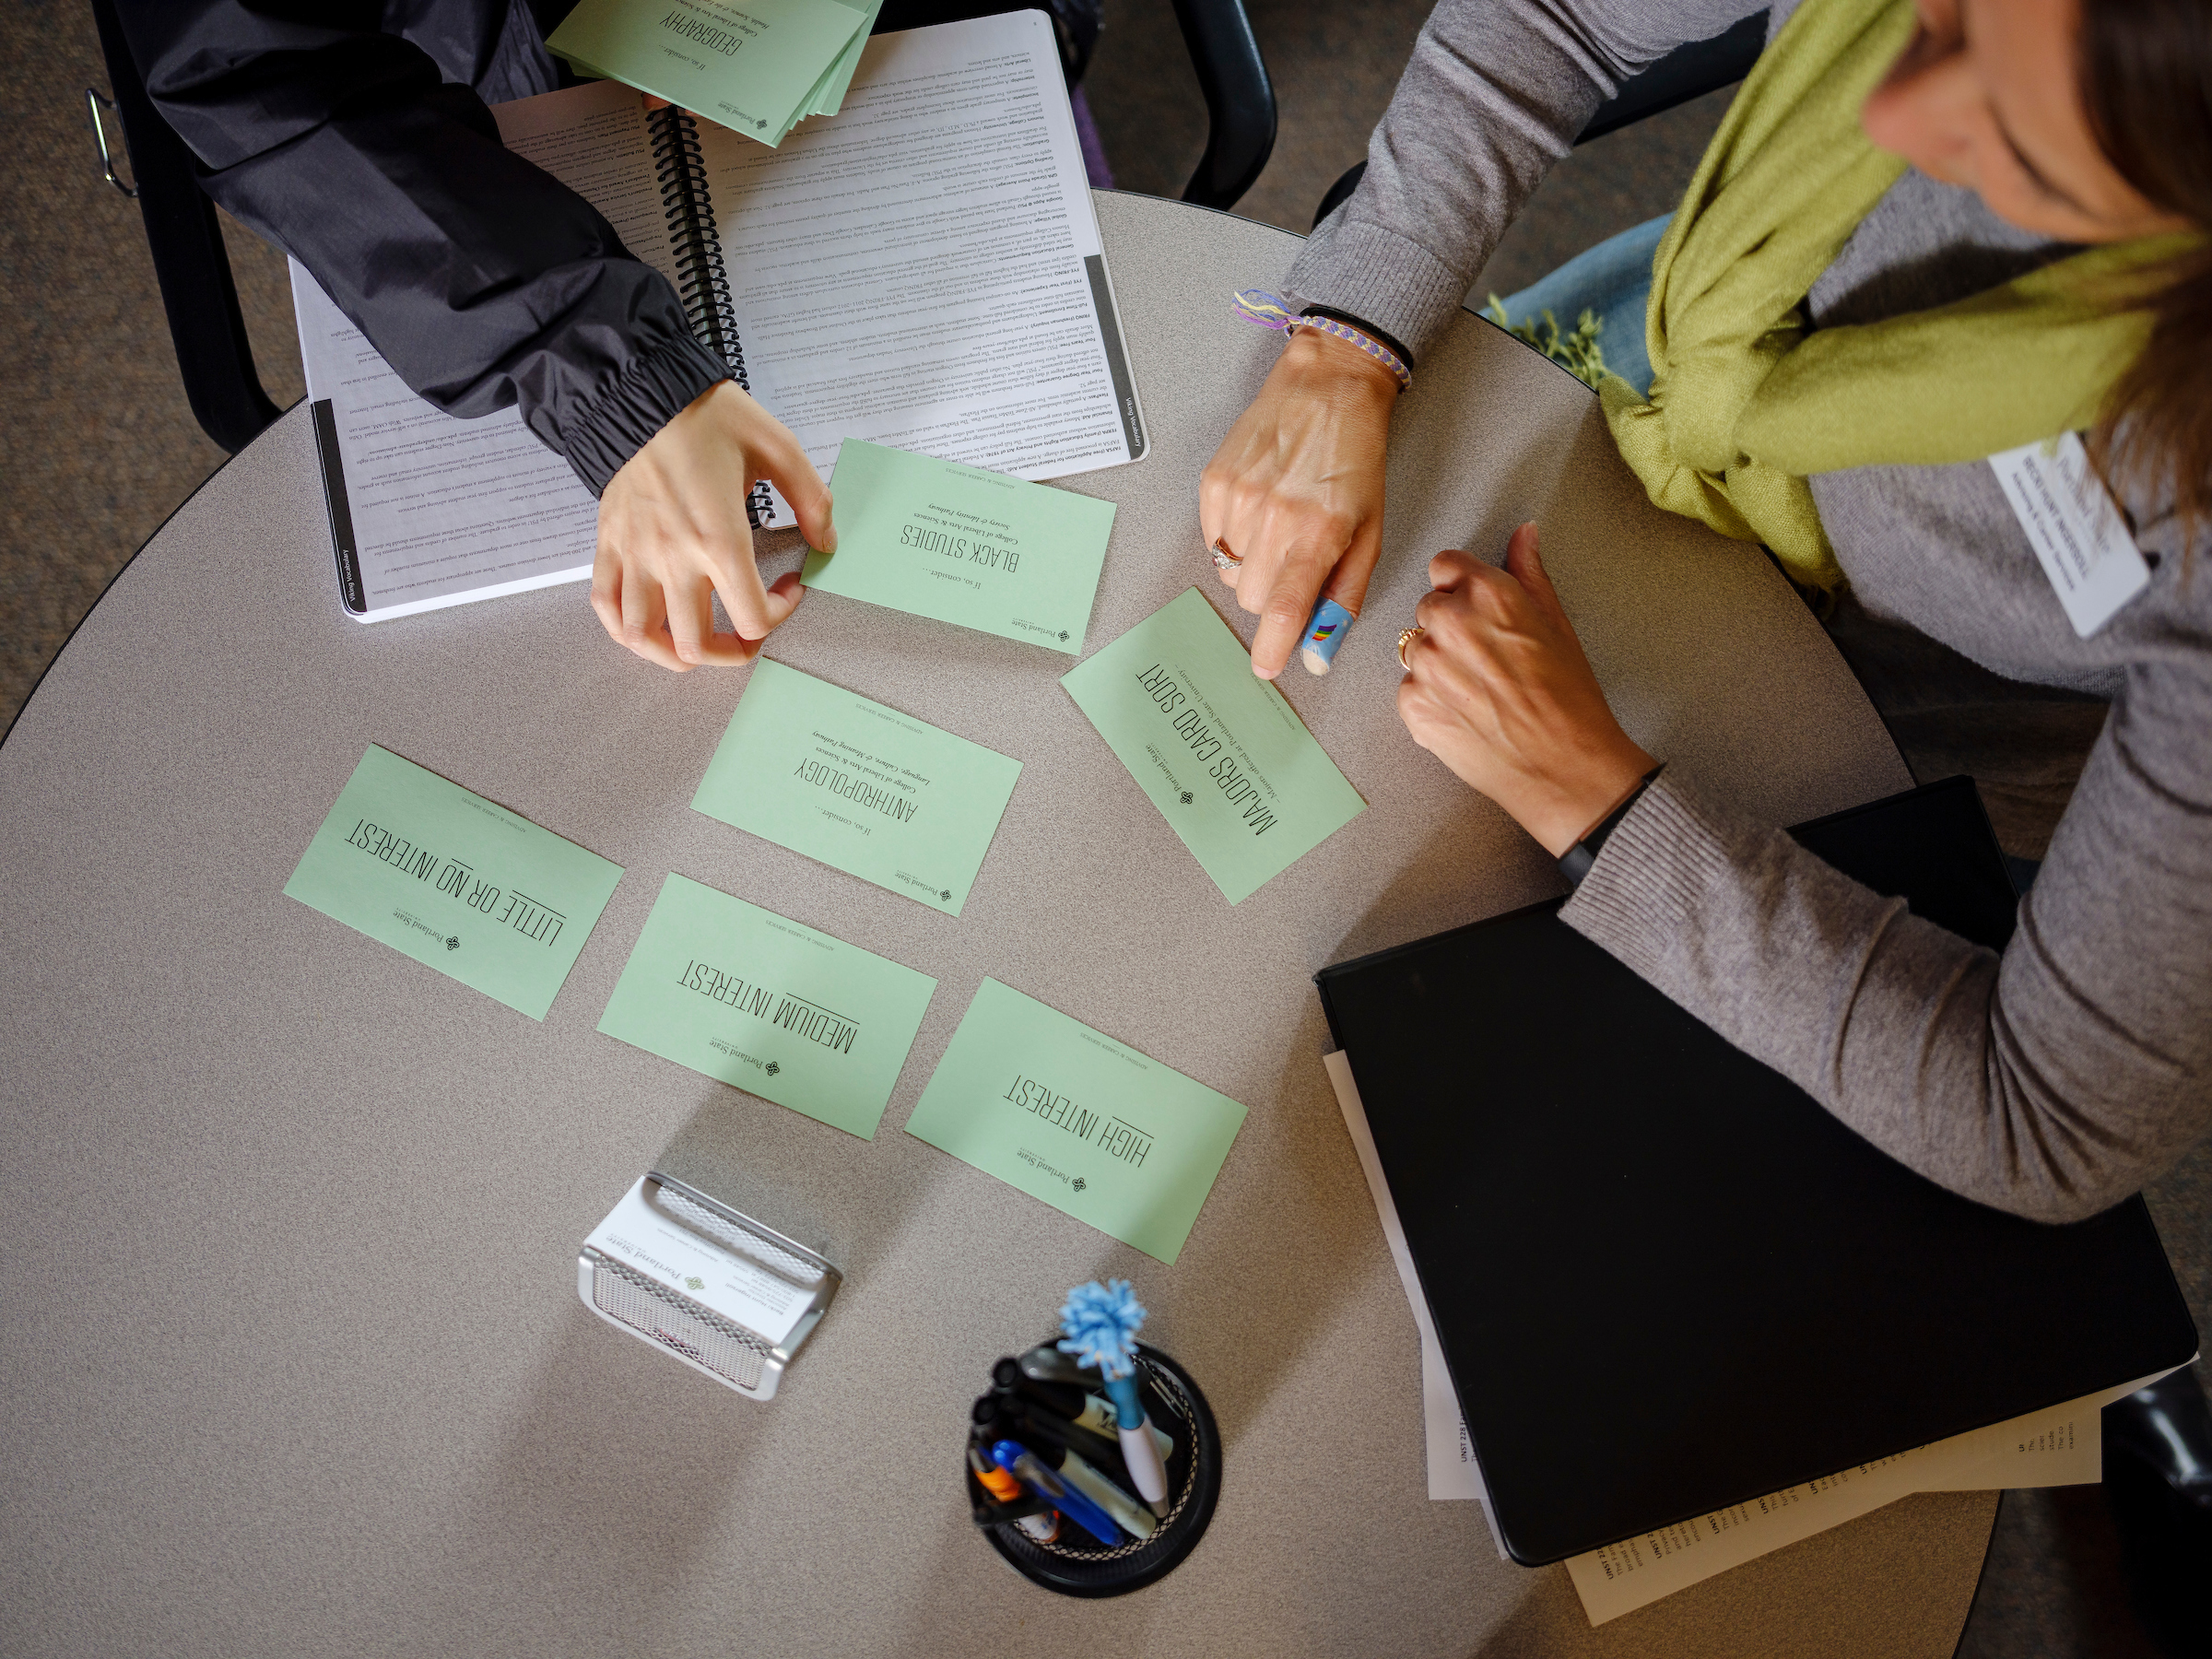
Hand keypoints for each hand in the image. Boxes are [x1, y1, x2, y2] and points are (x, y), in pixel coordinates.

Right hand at [592, 380, 834, 670]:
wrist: (643, 394)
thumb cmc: (706, 417)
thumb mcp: (778, 447)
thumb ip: (812, 499)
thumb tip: (825, 541)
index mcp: (718, 539)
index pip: (753, 618)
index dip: (781, 615)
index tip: (789, 588)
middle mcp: (672, 558)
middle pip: (697, 644)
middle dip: (734, 650)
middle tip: (751, 630)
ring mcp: (635, 556)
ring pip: (643, 639)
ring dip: (676, 654)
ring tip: (701, 642)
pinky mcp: (609, 546)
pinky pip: (606, 608)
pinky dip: (626, 630)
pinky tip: (651, 627)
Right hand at [1199, 326, 1397, 677]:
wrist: (1327, 386)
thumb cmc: (1355, 458)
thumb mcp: (1369, 532)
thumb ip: (1342, 596)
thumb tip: (1318, 653)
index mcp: (1318, 532)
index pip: (1281, 610)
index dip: (1271, 649)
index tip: (1266, 668)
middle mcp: (1273, 517)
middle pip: (1251, 598)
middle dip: (1271, 596)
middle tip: (1293, 563)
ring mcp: (1237, 498)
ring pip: (1229, 571)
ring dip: (1252, 564)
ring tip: (1278, 526)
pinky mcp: (1213, 483)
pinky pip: (1213, 540)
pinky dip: (1233, 537)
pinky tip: (1259, 507)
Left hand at [1396, 523, 1655, 855]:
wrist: (1562, 766)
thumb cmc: (1568, 699)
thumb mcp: (1556, 623)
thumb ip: (1529, 572)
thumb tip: (1523, 534)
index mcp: (1487, 594)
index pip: (1445, 565)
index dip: (1461, 586)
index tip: (1475, 605)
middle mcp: (1449, 623)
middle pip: (1428, 607)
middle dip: (1451, 626)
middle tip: (1487, 658)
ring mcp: (1425, 666)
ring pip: (1415, 648)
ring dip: (1437, 662)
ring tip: (1479, 689)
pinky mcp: (1412, 705)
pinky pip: (1410, 688)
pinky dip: (1430, 699)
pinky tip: (1466, 712)